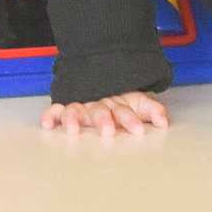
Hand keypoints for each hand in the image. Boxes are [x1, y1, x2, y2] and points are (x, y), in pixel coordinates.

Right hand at [42, 93, 169, 136]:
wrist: (97, 79)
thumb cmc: (119, 102)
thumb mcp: (138, 104)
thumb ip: (152, 111)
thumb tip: (164, 122)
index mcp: (117, 104)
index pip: (125, 110)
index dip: (131, 119)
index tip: (139, 130)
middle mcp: (98, 105)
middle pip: (100, 111)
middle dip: (103, 120)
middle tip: (108, 131)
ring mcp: (80, 107)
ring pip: (76, 110)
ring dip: (73, 119)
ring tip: (73, 130)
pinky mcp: (64, 110)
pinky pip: (55, 111)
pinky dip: (50, 116)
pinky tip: (47, 124)